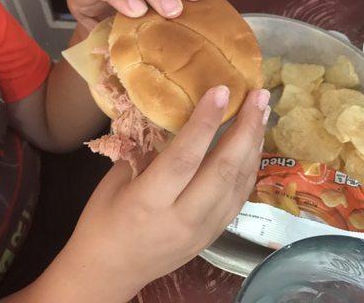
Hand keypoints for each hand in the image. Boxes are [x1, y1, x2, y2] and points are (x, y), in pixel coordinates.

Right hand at [29, 86, 270, 302]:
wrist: (109, 273)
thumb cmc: (101, 223)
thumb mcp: (113, 182)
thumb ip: (146, 154)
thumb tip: (174, 122)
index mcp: (148, 202)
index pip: (185, 157)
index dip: (206, 122)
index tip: (222, 91)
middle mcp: (181, 218)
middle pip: (223, 169)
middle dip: (246, 129)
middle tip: (259, 97)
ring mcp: (202, 231)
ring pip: (238, 184)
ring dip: (253, 146)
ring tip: (262, 114)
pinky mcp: (213, 236)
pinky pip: (238, 199)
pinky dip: (249, 169)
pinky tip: (252, 147)